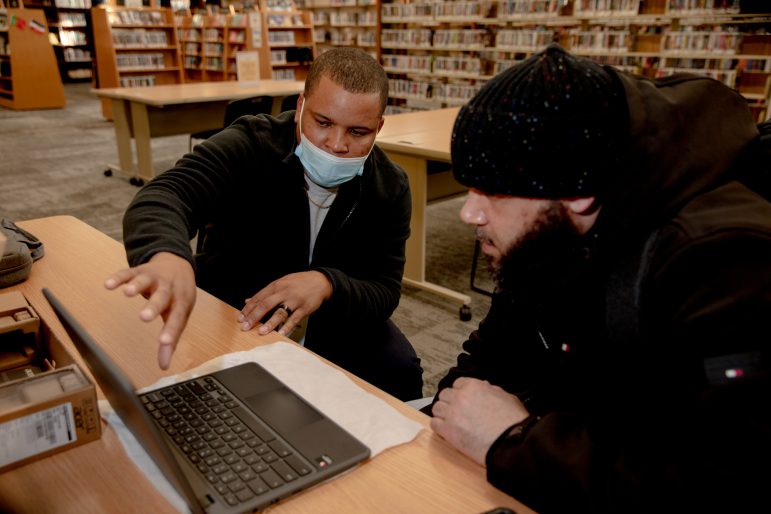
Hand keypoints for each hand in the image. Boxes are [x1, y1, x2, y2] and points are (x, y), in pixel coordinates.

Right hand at [104, 252, 195, 369]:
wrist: (178, 264)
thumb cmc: (178, 296)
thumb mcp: (179, 316)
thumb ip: (171, 340)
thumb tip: (164, 366)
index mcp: (180, 302)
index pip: (177, 317)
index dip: (171, 330)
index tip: (163, 343)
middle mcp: (169, 288)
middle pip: (163, 296)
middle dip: (154, 306)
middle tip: (144, 317)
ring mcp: (154, 277)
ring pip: (146, 280)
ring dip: (137, 285)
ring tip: (127, 293)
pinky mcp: (140, 270)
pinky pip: (128, 272)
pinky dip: (119, 277)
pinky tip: (108, 285)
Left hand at [238, 271, 331, 336]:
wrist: (320, 280)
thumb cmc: (299, 283)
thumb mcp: (281, 283)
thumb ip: (265, 293)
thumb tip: (248, 301)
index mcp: (277, 285)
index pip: (259, 297)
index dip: (248, 309)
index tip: (240, 318)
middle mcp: (284, 292)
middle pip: (266, 305)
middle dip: (254, 317)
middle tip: (245, 326)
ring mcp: (295, 300)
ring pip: (280, 312)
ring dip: (269, 323)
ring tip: (261, 331)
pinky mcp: (305, 308)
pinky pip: (295, 318)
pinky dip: (288, 326)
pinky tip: (281, 333)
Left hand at [430, 377, 528, 464]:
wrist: (509, 441)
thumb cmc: (512, 421)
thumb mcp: (506, 397)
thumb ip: (492, 390)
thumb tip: (485, 387)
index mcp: (473, 387)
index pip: (458, 384)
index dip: (461, 392)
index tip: (463, 399)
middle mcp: (460, 397)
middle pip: (445, 395)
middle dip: (450, 402)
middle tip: (457, 412)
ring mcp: (452, 413)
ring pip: (437, 408)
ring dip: (443, 414)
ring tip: (451, 422)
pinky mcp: (447, 430)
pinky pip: (434, 424)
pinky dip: (439, 427)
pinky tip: (447, 431)